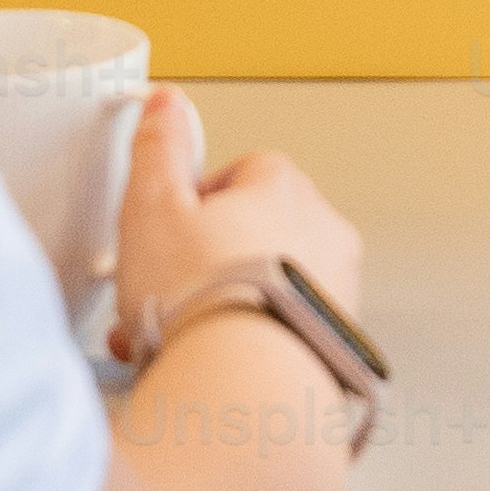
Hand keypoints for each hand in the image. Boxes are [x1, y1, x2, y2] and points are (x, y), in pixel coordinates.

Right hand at [103, 85, 365, 355]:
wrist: (244, 384)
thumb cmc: (204, 299)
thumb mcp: (153, 207)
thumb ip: (159, 149)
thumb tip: (168, 106)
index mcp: (284, 190)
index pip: (247, 168)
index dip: (200, 196)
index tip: (171, 223)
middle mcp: (324, 234)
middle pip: (259, 229)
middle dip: (209, 257)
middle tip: (167, 285)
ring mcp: (336, 291)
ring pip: (272, 284)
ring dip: (227, 301)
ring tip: (175, 332)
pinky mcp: (334, 344)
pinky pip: (285, 329)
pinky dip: (250, 339)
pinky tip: (207, 359)